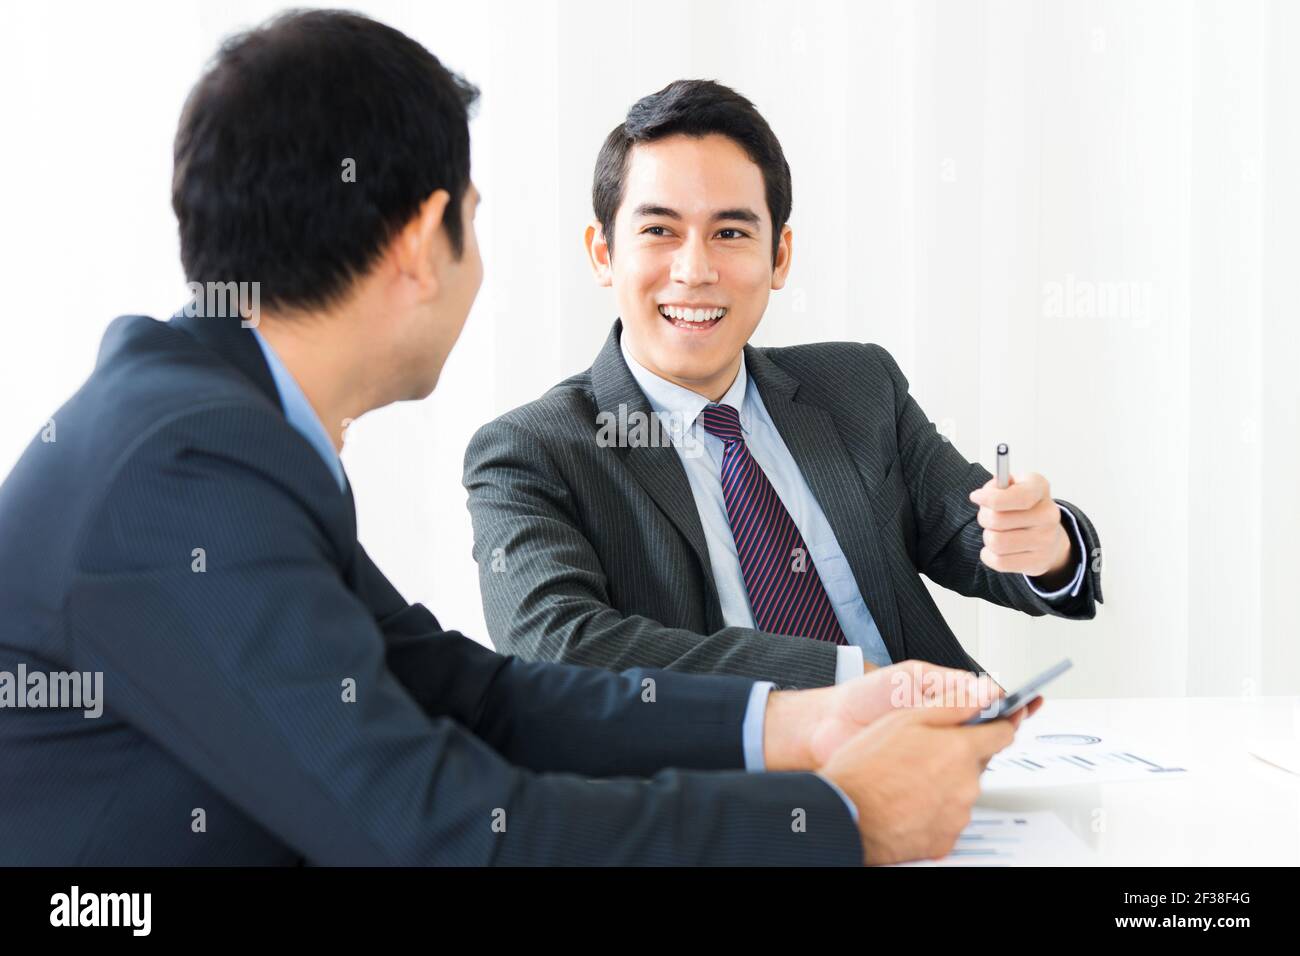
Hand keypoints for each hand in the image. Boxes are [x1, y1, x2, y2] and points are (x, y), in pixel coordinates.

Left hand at [763, 660, 1002, 770]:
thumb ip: (949, 684)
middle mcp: (945, 729)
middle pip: (988, 734)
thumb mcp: (910, 678)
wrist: (827, 725)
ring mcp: (935, 755)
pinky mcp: (923, 777)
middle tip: (1004, 723)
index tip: (1034, 701)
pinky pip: (949, 781)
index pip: (989, 704)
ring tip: (978, 741)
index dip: (1012, 705)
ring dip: (978, 753)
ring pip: (973, 759)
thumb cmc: (864, 697)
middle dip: (998, 730)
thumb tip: (989, 688)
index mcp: (946, 701)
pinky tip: (957, 769)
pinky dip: (956, 776)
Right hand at [819, 702, 1034, 864]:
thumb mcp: (904, 719)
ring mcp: (957, 815)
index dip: (996, 725)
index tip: (991, 725)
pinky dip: (933, 811)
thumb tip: (986, 694)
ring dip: (944, 784)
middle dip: (958, 756)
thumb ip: (951, 705)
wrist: (844, 813)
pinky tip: (907, 802)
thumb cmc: (865, 766)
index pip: (1003, 733)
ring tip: (908, 780)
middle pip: (978, 763)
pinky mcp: (945, 840)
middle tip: (923, 753)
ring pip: (962, 792)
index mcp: (960, 749)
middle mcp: (966, 784)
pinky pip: (948, 819)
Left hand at [968, 472, 1072, 581]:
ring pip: (996, 542)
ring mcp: (1046, 540)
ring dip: (987, 537)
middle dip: (984, 518)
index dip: (991, 498)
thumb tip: (984, 495)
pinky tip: (994, 549)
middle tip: (987, 518)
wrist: (1045, 534)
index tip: (975, 497)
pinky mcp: (1039, 561)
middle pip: (997, 520)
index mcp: (1040, 488)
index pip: (1019, 497)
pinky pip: (1000, 562)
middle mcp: (1048, 514)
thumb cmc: (1019, 506)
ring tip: (995, 532)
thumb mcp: (1010, 486)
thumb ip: (997, 485)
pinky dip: (988, 556)